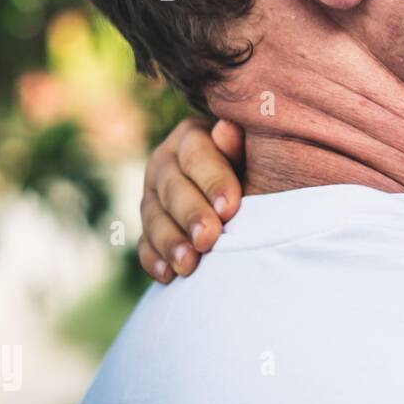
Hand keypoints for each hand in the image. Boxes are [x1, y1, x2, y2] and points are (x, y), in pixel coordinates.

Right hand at [137, 118, 243, 281]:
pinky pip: (144, 242)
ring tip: (188, 264)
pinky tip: (167, 275)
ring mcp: (153, 195)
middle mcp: (166, 163)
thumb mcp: (252, 154)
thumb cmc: (258, 169)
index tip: (230, 209)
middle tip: (207, 240)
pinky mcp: (150, 224)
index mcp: (192, 138)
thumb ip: (240, 146)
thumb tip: (227, 128)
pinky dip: (154, 259)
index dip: (213, 182)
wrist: (248, 189)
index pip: (197, 156)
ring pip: (154, 217)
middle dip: (190, 216)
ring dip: (171, 242)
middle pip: (172, 188)